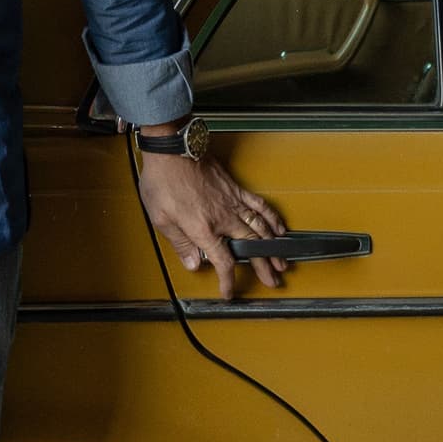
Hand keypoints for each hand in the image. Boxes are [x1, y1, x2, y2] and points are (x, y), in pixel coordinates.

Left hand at [136, 148, 287, 303]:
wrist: (173, 149)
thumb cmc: (163, 180)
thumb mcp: (160, 218)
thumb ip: (180, 244)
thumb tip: (193, 264)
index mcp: (203, 229)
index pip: (223, 262)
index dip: (228, 281)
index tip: (229, 291)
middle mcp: (222, 218)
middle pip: (250, 247)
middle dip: (263, 267)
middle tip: (273, 281)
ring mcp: (232, 202)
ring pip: (260, 229)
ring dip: (273, 247)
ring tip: (282, 261)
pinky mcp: (235, 188)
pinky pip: (259, 205)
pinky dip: (272, 218)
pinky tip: (279, 228)